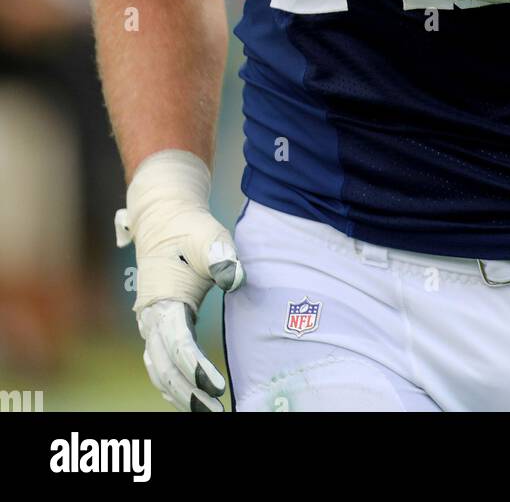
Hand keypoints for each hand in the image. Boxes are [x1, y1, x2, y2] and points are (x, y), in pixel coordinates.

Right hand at [115, 149, 244, 412]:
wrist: (166, 221)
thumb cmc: (191, 229)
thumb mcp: (208, 235)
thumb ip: (220, 254)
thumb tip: (234, 275)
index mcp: (162, 299)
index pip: (176, 343)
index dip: (195, 367)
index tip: (217, 385)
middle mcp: (151, 318)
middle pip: (165, 367)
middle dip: (189, 393)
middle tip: (216, 410)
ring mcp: (151, 325)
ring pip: (160, 371)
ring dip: (181, 394)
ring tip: (209, 411)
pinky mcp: (158, 327)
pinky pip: (160, 365)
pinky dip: (172, 385)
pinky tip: (191, 398)